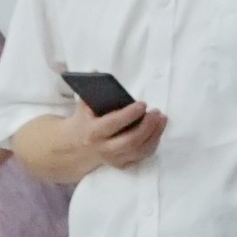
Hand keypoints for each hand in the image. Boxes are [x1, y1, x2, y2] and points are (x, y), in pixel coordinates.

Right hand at [10, 104, 157, 185]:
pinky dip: (152, 143)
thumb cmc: (83, 121)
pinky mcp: (121, 164)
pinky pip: (141, 157)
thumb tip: (95, 72)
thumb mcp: (82, 107)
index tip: (142, 104)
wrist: (74, 148)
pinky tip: (158, 130)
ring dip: (154, 134)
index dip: (129, 114)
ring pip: (138, 151)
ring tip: (162, 118)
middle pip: (129, 141)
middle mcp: (103, 148)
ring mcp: (113, 159)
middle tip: (156, 112)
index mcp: (92, 132)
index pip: (112, 124)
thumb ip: (89, 91)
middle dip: (146, 127)